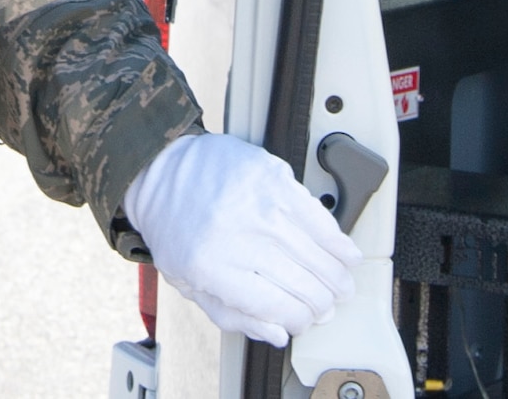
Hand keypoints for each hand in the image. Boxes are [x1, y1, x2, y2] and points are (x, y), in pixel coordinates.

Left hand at [122, 131, 361, 346]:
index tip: (305, 323)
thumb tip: (279, 334)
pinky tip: (346, 253)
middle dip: (322, 303)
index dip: (300, 320)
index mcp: (213, 269)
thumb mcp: (189, 283)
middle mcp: (239, 237)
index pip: (277, 306)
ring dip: (336, 276)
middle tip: (328, 307)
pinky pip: (318, 215)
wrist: (161, 172)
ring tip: (342, 286)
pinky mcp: (274, 178)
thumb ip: (233, 315)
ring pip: (316, 253)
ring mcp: (259, 205)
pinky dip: (337, 239)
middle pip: (302, 283)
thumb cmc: (175, 229)